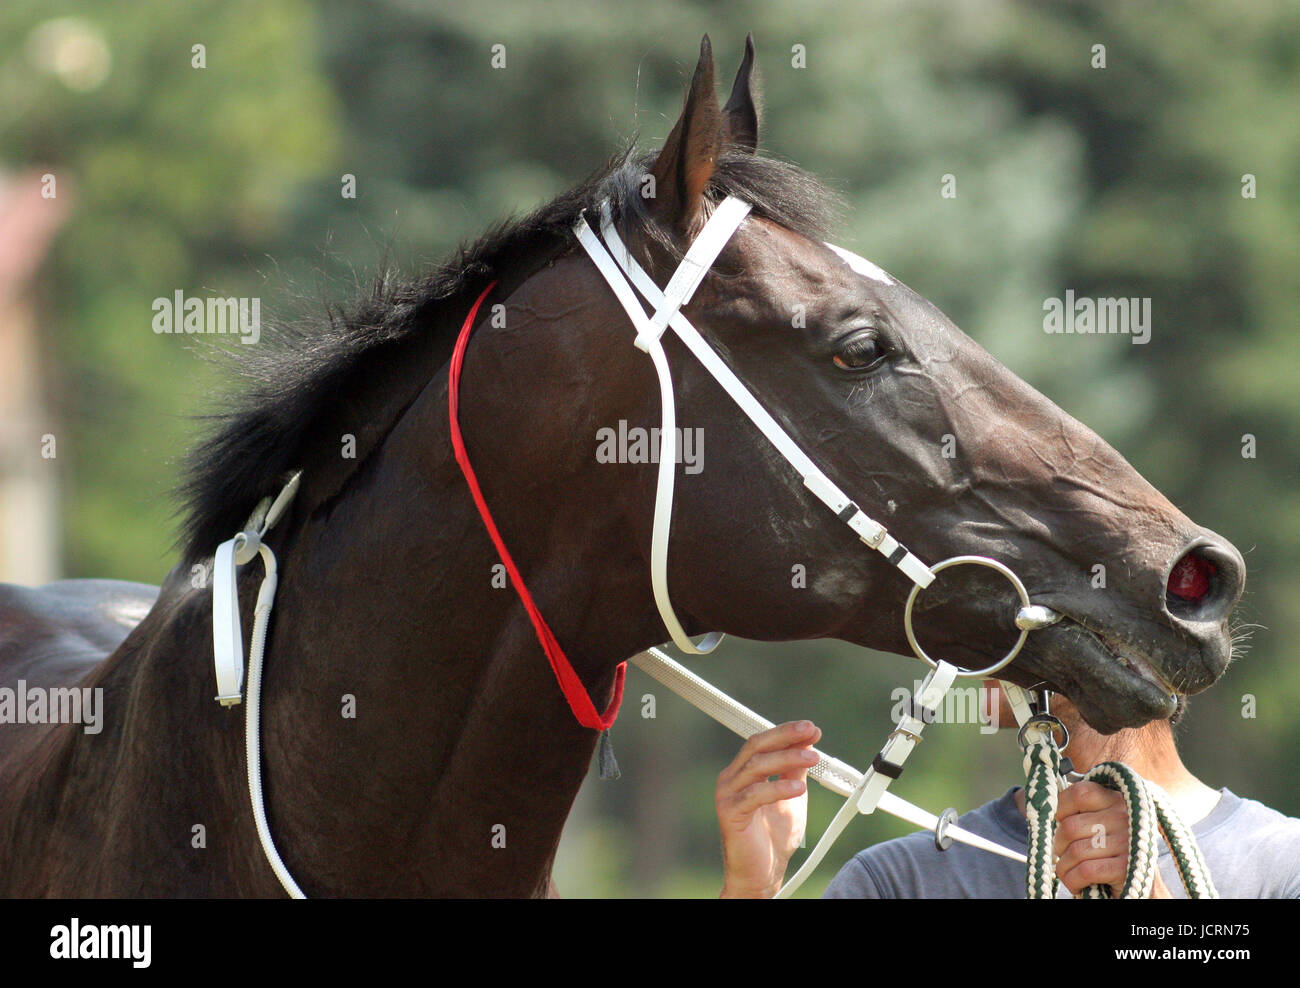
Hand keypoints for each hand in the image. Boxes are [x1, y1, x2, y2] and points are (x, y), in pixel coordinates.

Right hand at [716, 721, 820, 897]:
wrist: (762, 875)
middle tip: (809, 732)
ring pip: (756, 766)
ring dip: (787, 759)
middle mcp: (732, 778)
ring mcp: (728, 795)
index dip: (787, 732)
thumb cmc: (773, 838)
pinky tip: (798, 788)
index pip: (763, 742)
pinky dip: (778, 788)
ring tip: (812, 758)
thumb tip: (807, 744)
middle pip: (756, 746)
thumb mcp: (791, 797)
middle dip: (785, 736)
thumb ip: (795, 771)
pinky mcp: (730, 813)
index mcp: (744, 772)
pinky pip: (754, 795)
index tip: (811, 729)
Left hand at [1054, 781, 1169, 897]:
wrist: (1140, 887)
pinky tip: (1077, 882)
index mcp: (1116, 799)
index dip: (1061, 807)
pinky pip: (1085, 871)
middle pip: (1070, 826)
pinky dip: (1073, 880)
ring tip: (1070, 870)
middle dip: (1059, 845)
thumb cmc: (1109, 851)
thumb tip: (1036, 803)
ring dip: (1064, 866)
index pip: (1079, 793)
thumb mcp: (1098, 823)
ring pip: (1075, 851)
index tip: (1059, 821)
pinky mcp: (1126, 867)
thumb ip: (1077, 810)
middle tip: (1064, 853)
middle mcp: (1125, 816)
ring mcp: (1127, 842)